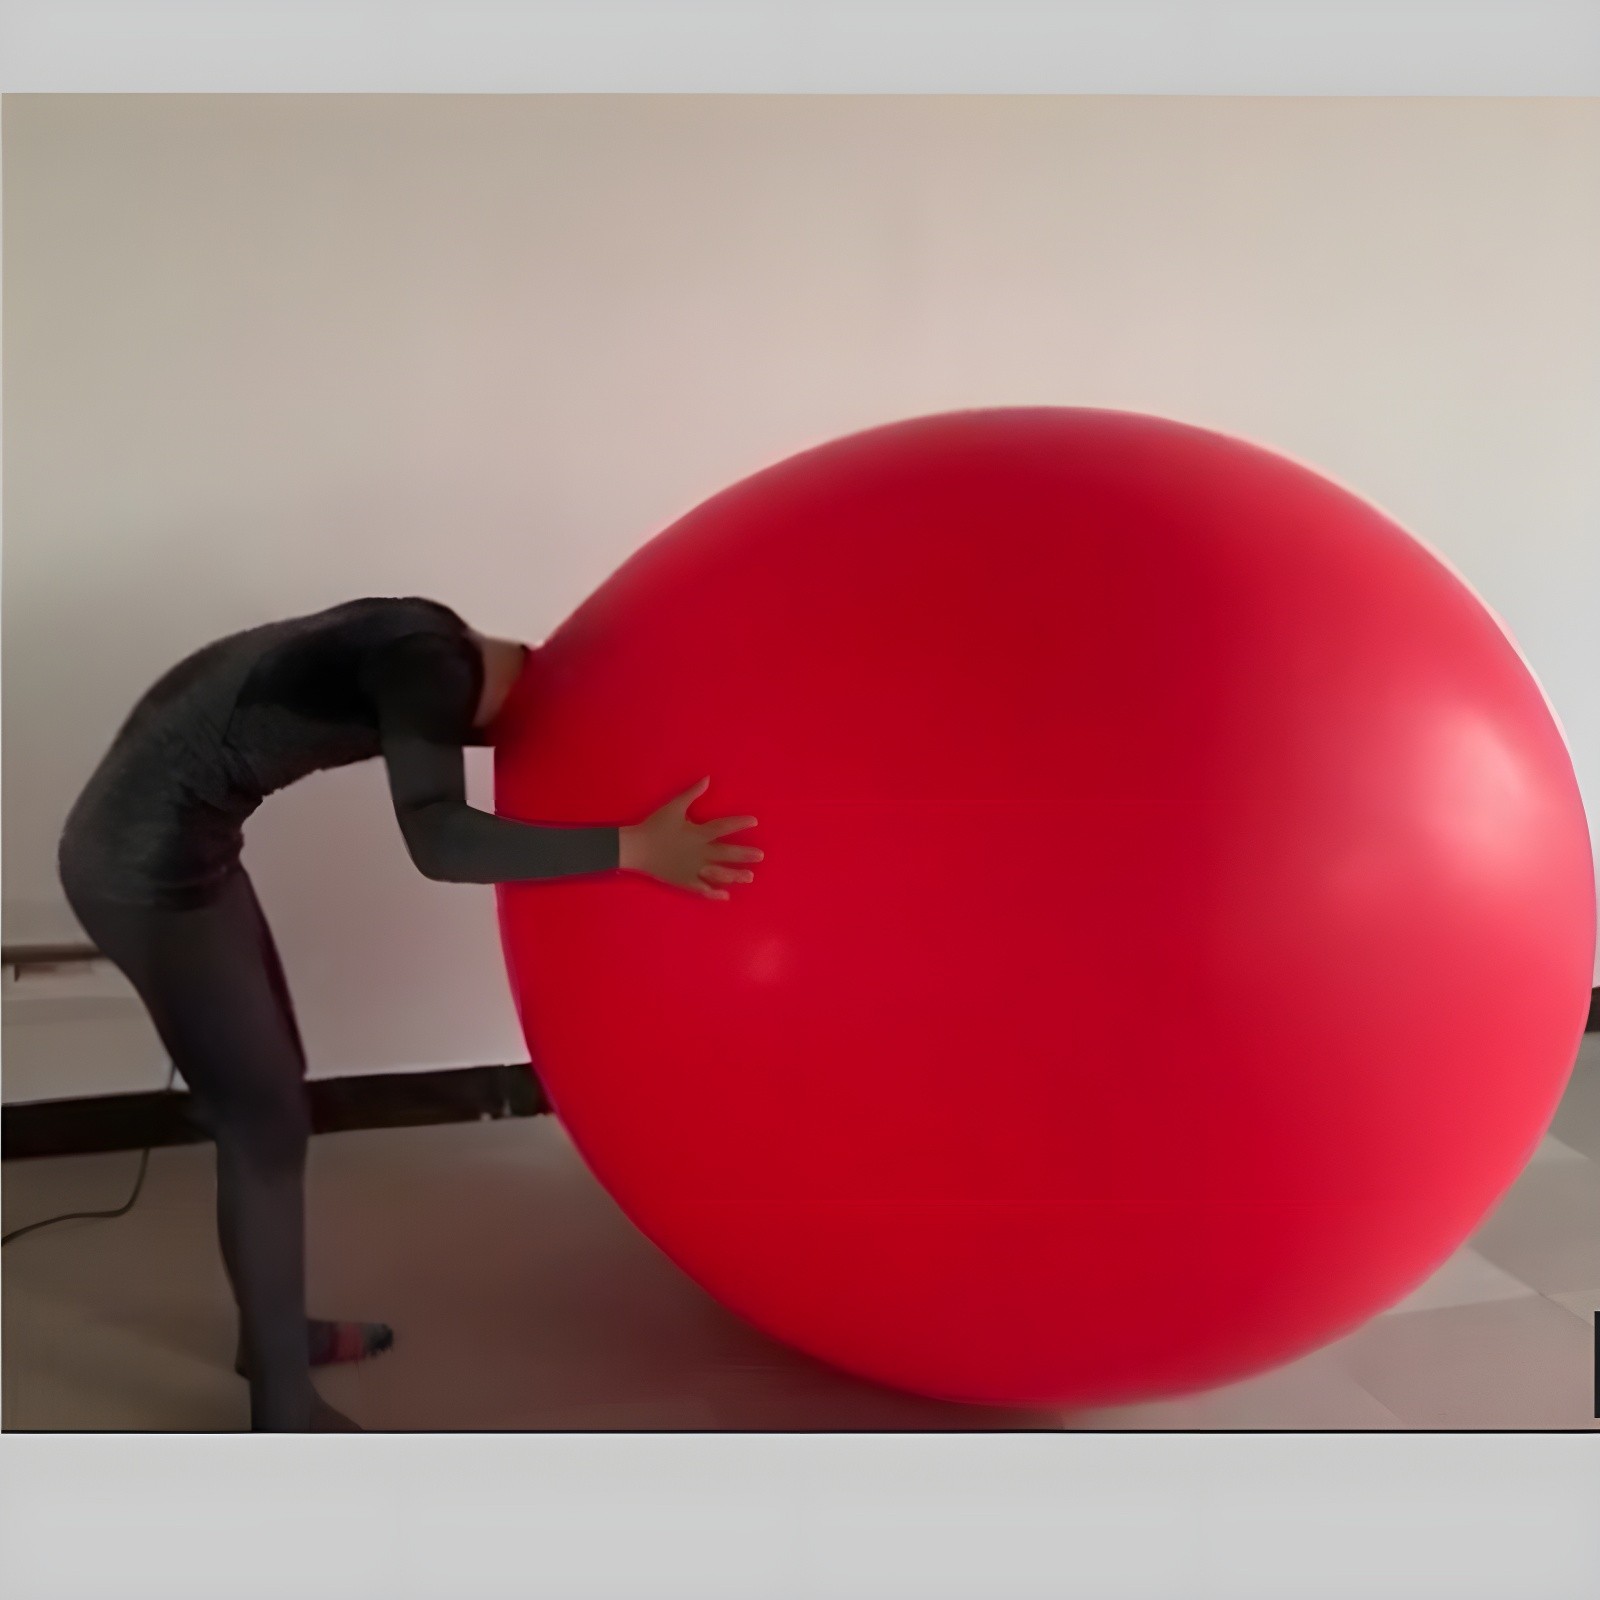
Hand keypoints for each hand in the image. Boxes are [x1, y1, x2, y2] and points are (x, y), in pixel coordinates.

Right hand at [619, 777, 761, 900]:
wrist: (635, 849)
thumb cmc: (655, 826)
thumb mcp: (673, 807)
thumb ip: (691, 794)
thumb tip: (707, 779)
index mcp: (697, 834)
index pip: (723, 827)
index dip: (739, 823)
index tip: (754, 822)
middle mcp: (699, 853)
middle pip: (726, 854)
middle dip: (745, 855)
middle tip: (760, 856)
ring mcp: (693, 869)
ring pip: (718, 874)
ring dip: (735, 875)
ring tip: (750, 877)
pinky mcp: (685, 881)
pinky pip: (702, 889)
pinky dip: (714, 893)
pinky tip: (726, 896)